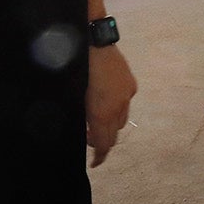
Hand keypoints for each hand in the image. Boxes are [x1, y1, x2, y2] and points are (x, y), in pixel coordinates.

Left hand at [86, 44, 136, 166]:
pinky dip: (116, 107)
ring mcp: (127, 94)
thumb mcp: (73, 95)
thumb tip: (84, 128)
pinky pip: (125, 103)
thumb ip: (81, 115)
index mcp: (102, 112)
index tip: (94, 163)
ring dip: (110, 124)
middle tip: (89, 137)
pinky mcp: (130, 83)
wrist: (92, 40)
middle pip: (114, 134)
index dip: (100, 156)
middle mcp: (118, 106)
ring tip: (97, 118)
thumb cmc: (74, 67)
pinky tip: (106, 98)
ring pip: (122, 120)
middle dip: (103, 139)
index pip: (104, 143)